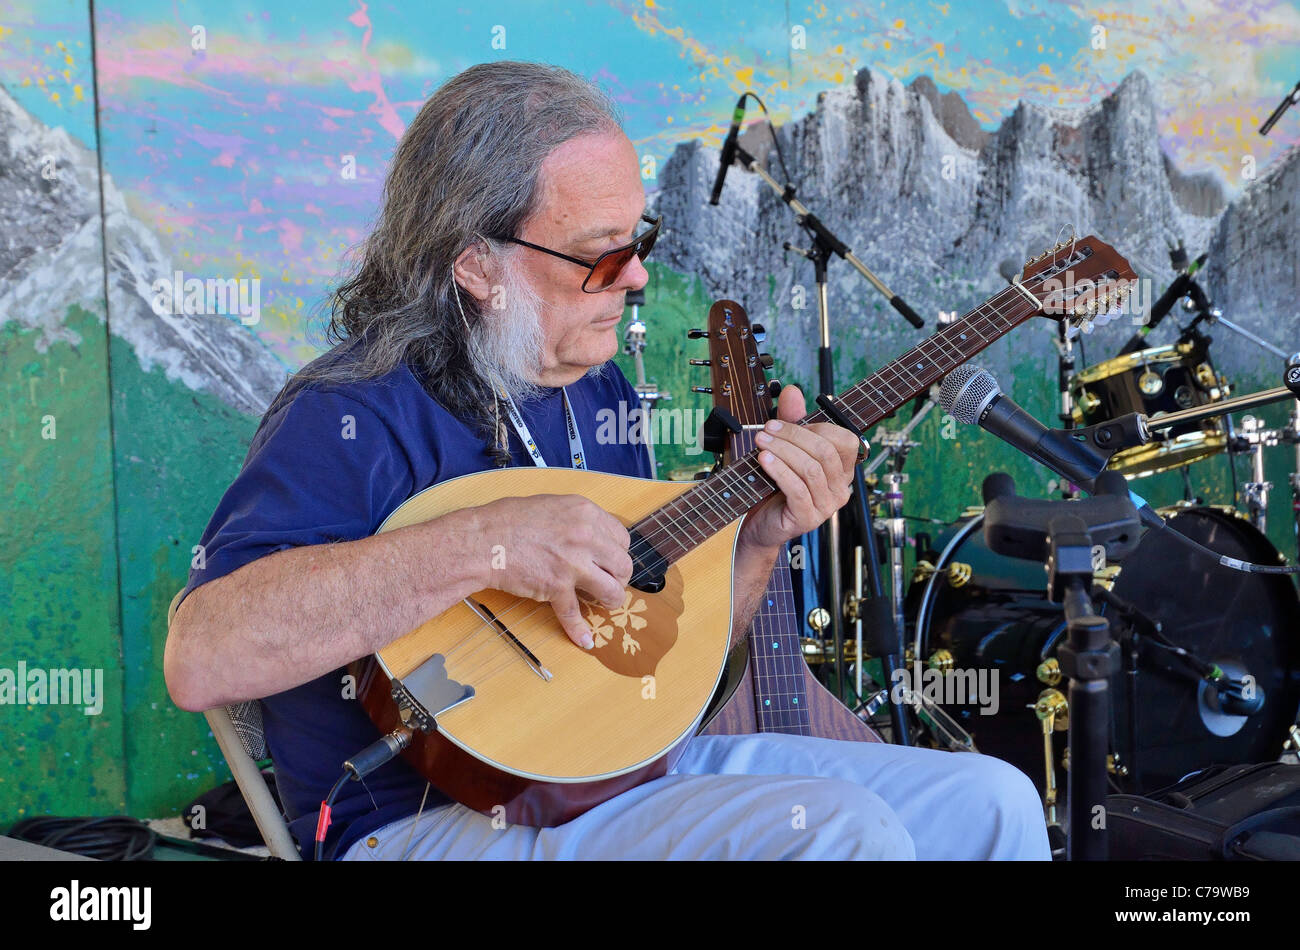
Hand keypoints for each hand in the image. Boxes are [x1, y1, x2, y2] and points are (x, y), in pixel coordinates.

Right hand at [472, 494, 631, 649]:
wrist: (483, 540)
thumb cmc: (508, 520)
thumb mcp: (552, 506)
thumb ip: (576, 520)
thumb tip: (591, 535)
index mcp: (585, 512)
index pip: (621, 537)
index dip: (618, 552)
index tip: (611, 561)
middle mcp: (585, 536)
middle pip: (623, 564)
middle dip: (620, 578)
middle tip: (612, 583)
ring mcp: (573, 563)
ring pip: (611, 589)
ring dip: (612, 600)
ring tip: (606, 604)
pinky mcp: (557, 586)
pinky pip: (573, 613)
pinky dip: (579, 629)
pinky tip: (585, 639)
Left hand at [738, 384, 863, 552]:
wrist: (761, 524)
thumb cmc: (775, 486)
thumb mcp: (785, 449)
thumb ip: (792, 421)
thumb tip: (792, 390)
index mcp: (842, 470)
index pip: (845, 440)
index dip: (817, 427)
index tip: (786, 423)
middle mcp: (840, 488)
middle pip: (825, 452)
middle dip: (794, 435)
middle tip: (767, 429)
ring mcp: (827, 506)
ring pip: (811, 469)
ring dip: (783, 450)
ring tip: (761, 442)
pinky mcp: (808, 517)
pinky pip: (797, 488)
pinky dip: (779, 470)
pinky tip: (764, 459)